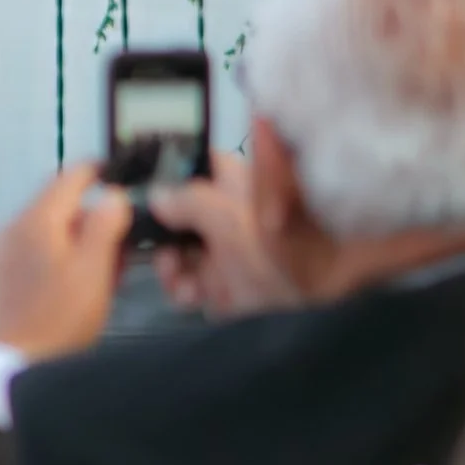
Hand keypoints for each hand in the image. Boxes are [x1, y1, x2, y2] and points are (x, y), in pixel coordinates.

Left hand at [0, 164, 132, 358]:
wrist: (4, 367)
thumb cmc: (57, 319)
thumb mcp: (93, 272)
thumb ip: (104, 227)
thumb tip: (112, 194)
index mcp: (36, 219)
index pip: (69, 178)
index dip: (97, 174)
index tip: (117, 177)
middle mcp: (8, 228)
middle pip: (55, 209)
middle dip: (89, 222)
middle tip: (119, 249)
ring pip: (41, 235)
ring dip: (70, 245)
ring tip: (97, 276)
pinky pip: (25, 256)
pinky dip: (49, 262)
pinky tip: (65, 290)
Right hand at [147, 152, 294, 319]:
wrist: (326, 295)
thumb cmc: (281, 246)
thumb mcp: (228, 217)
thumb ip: (185, 201)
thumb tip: (155, 195)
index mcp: (229, 185)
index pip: (187, 168)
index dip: (160, 179)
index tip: (138, 199)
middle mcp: (225, 215)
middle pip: (173, 217)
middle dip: (159, 238)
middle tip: (164, 254)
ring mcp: (227, 253)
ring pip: (178, 254)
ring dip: (170, 269)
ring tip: (181, 283)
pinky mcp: (228, 287)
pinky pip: (192, 287)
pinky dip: (185, 293)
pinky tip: (193, 297)